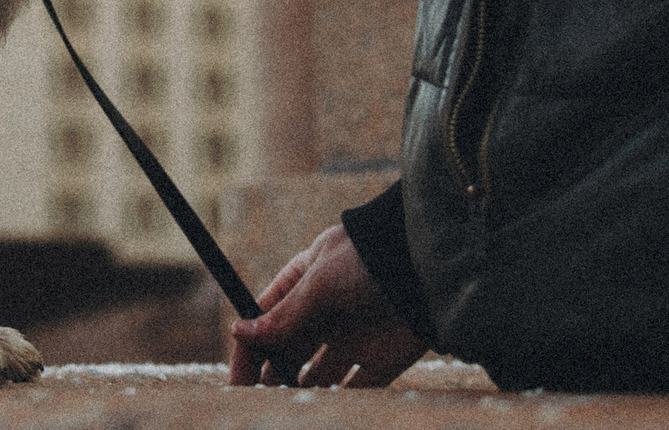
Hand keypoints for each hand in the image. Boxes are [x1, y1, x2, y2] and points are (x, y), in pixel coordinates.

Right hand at [227, 224, 425, 388]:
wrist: (430, 267)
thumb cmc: (368, 261)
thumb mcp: (319, 283)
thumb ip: (283, 316)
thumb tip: (241, 332)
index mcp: (303, 282)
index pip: (265, 319)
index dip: (249, 350)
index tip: (239, 383)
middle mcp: (324, 312)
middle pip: (287, 351)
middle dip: (271, 376)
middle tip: (261, 402)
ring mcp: (351, 338)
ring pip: (316, 376)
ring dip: (301, 391)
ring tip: (290, 405)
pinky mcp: (379, 361)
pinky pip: (354, 390)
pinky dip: (338, 402)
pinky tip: (325, 407)